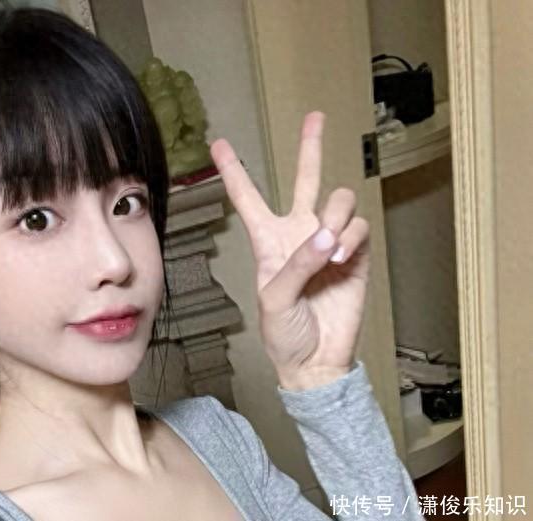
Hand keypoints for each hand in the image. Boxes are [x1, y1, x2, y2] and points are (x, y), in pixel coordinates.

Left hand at [210, 112, 370, 389]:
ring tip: (329, 249)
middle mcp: (299, 234)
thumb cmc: (283, 332)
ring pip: (339, 201)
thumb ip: (297, 264)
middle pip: (305, 180)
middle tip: (314, 117)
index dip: (234, 172)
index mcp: (269, 241)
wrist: (316, 360)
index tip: (219, 144)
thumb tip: (326, 235)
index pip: (248, 199)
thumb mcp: (273, 299)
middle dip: (310, 148)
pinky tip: (341, 255)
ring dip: (336, 218)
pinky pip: (360, 227)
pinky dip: (352, 236)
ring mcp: (330, 242)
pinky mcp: (357, 255)